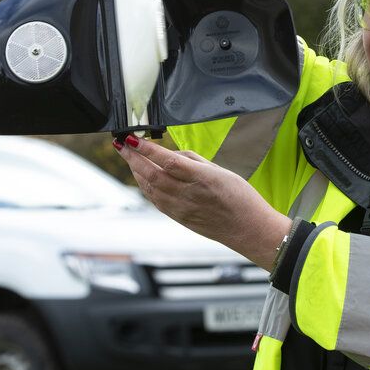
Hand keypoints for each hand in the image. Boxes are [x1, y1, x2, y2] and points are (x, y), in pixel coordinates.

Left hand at [115, 136, 291, 270]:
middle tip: (121, 145)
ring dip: (135, 171)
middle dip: (133, 158)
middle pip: (152, 174)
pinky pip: (155, 200)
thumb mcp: (221, 171)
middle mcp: (188, 195)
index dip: (147, 150)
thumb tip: (171, 155)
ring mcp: (181, 209)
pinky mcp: (179, 218)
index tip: (132, 139)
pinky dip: (144, 186)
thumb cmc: (240, 198)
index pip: (168, 162)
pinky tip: (141, 177)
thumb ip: (194, 161)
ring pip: (150, 188)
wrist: (248, 230)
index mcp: (202, 179)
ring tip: (128, 158)